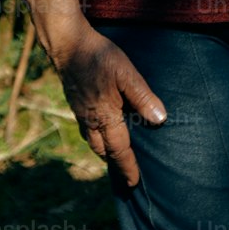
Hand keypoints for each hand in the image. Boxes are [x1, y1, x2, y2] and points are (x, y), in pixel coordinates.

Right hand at [52, 25, 166, 185]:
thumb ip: (143, 97)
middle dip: (115, 164)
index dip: (128, 167)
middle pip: (103, 151)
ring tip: (116, 156)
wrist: (69, 45)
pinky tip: (102, 130)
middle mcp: (90, 121)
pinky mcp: (76, 104)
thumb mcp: (127, 74)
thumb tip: (160, 121)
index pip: (119, 150)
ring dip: (105, 152)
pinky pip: (87, 130)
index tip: (134, 183)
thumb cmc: (100, 58)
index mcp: (104, 117)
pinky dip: (96, 138)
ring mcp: (80, 113)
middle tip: (126, 176)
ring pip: (93, 141)